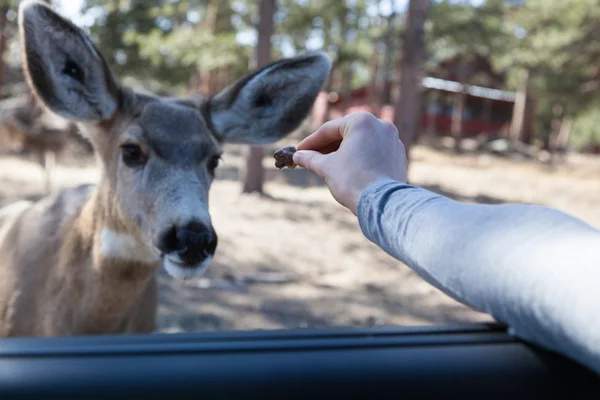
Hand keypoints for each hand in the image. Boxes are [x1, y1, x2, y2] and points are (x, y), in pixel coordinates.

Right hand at [293, 112, 407, 214]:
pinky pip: (374, 153)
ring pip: (361, 143)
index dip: (310, 142)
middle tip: (311, 158)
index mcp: (362, 121)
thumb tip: (297, 156)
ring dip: (344, 152)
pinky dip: (361, 158)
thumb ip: (310, 158)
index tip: (298, 152)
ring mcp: (393, 140)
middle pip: (346, 134)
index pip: (329, 130)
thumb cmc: (353, 181)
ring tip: (329, 166)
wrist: (382, 203)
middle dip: (327, 147)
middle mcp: (380, 125)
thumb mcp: (326, 167)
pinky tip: (350, 170)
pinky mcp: (399, 156)